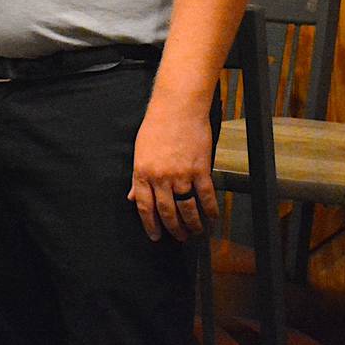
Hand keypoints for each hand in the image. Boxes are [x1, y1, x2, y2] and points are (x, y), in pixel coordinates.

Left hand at [127, 105, 217, 241]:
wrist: (177, 107)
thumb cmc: (157, 125)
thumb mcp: (140, 151)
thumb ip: (137, 177)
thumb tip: (132, 197)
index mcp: (142, 172)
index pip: (144, 207)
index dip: (150, 225)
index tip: (155, 237)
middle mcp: (161, 177)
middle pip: (167, 212)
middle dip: (174, 230)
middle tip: (179, 237)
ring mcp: (181, 174)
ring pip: (187, 209)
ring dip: (192, 225)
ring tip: (195, 232)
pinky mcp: (200, 169)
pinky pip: (206, 196)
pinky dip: (211, 210)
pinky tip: (212, 217)